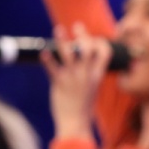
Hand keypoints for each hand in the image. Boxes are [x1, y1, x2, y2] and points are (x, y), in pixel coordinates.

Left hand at [41, 22, 111, 140]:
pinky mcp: (60, 84)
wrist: (76, 123)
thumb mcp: (92, 87)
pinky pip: (53, 69)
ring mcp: (73, 78)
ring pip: (69, 55)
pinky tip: (43, 53)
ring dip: (63, 41)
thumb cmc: (83, 106)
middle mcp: (86, 74)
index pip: (105, 53)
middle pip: (87, 49)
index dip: (100, 42)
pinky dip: (48, 60)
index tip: (93, 38)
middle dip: (83, 35)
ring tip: (58, 29)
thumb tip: (83, 60)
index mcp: (97, 75)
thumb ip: (89, 73)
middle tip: (77, 26)